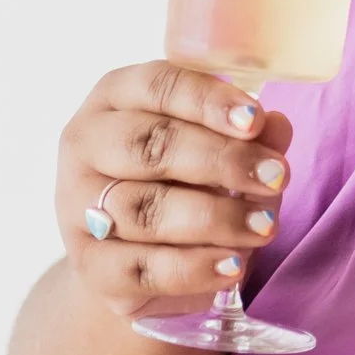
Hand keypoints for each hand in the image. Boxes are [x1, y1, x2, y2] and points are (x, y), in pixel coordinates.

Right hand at [56, 62, 296, 322]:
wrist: (135, 255)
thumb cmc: (180, 180)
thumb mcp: (216, 147)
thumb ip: (246, 135)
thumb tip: (276, 127)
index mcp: (115, 97)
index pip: (158, 86)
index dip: (208, 101)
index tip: (256, 120)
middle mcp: (86, 145)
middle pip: (149, 147)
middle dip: (220, 161)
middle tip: (276, 177)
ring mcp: (78, 206)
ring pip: (144, 210)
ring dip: (214, 218)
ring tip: (265, 226)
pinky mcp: (89, 266)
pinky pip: (139, 267)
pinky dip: (192, 268)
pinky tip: (233, 265)